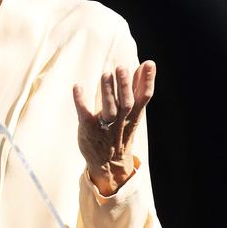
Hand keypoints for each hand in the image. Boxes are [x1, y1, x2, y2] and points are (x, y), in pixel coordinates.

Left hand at [72, 61, 155, 195]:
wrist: (108, 164)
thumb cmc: (121, 131)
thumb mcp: (134, 112)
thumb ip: (137, 88)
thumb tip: (146, 64)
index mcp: (134, 115)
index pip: (144, 97)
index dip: (147, 81)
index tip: (149, 64)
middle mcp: (121, 120)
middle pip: (126, 103)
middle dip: (124, 86)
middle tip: (121, 68)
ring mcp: (104, 125)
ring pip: (108, 109)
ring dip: (107, 92)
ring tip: (106, 74)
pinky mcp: (88, 128)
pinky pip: (84, 114)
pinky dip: (80, 101)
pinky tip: (77, 87)